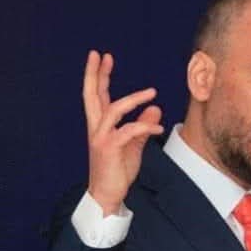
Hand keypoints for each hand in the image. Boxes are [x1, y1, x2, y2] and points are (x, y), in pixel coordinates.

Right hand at [83, 50, 162, 215]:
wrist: (106, 195)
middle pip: (92, 95)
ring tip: (152, 92)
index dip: (100, 76)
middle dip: (96, 74)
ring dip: (133, 98)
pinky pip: (128, 131)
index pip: (97, 96)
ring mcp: (100, 138)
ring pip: (113, 109)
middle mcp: (96, 128)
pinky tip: (158, 130)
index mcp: (100, 126)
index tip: (103, 57)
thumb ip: (142, 127)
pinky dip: (144, 128)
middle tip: (100, 54)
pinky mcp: (108, 149)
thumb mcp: (133, 146)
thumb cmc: (116, 171)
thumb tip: (155, 109)